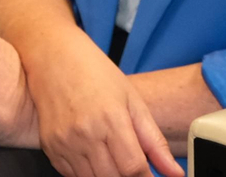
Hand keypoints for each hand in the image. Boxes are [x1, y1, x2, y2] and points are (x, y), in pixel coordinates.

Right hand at [21, 29, 182, 176]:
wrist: (55, 60)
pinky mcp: (50, 150)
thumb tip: (175, 173)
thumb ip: (155, 142)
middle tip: (135, 165)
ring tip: (116, 158)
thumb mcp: (134, 102)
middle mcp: (85, 135)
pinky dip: (88, 173)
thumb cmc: (97, 75)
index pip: (133, 169)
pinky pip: (73, 176)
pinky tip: (96, 156)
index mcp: (111, 120)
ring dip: (109, 176)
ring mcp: (64, 144)